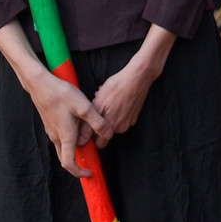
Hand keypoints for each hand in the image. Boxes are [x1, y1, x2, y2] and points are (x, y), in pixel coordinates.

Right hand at [26, 67, 107, 176]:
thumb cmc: (62, 94)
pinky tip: (80, 129)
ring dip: (74, 151)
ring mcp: (51, 131)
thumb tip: (108, 135)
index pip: (69, 164)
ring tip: (89, 144)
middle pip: (65, 158)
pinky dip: (70, 141)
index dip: (79, 172)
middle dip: (78, 163)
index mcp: (65, 136)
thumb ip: (97, 122)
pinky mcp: (50, 124)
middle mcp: (56, 137)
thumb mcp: (84, 107)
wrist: (41, 85)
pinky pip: (60, 139)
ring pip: (63, 148)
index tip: (89, 173)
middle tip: (91, 161)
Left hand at [89, 27, 172, 142]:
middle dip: (100, 125)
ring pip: (114, 124)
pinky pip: (122, 118)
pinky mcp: (134, 115)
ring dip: (109, 117)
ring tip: (107, 103)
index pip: (99, 144)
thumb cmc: (117, 87)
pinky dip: (117, 112)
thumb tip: (82, 141)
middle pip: (106, 133)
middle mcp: (122, 127)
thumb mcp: (97, 104)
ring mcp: (130, 121)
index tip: (88, 129)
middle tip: (97, 110)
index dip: (92, 138)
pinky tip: (116, 101)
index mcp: (111, 126)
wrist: (138, 77)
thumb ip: (88, 126)